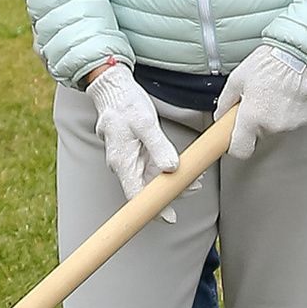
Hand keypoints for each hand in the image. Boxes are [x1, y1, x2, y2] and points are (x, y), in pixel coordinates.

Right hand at [88, 62, 181, 212]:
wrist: (112, 89)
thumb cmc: (125, 104)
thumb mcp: (145, 122)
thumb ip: (159, 146)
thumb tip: (171, 169)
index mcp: (122, 160)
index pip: (135, 195)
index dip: (152, 209)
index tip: (169, 218)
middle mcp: (123, 164)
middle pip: (146, 190)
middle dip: (170, 192)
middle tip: (193, 187)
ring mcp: (129, 160)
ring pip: (150, 180)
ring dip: (171, 181)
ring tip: (194, 178)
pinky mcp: (134, 153)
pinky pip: (150, 168)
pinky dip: (166, 171)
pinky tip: (181, 168)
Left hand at [218, 44, 306, 160]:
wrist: (299, 53)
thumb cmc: (269, 61)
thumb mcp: (237, 78)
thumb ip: (225, 102)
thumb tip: (221, 115)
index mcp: (252, 117)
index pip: (240, 150)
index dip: (235, 145)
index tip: (233, 140)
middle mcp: (272, 125)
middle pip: (258, 134)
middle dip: (255, 121)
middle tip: (256, 100)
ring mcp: (291, 123)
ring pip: (275, 127)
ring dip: (272, 115)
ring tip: (273, 92)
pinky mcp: (306, 118)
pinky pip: (291, 120)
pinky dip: (288, 110)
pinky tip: (286, 93)